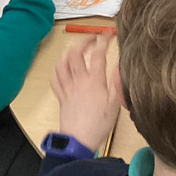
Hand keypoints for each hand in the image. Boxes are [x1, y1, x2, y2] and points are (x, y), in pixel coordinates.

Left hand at [52, 36, 120, 150]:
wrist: (78, 140)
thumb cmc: (98, 124)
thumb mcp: (115, 104)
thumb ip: (117, 83)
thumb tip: (120, 66)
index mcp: (94, 82)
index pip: (97, 55)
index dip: (103, 41)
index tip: (108, 35)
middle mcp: (79, 81)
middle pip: (75, 53)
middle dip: (83, 41)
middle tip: (92, 38)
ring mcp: (68, 87)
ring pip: (62, 63)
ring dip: (69, 52)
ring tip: (76, 48)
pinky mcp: (61, 96)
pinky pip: (55, 78)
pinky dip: (59, 69)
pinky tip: (64, 68)